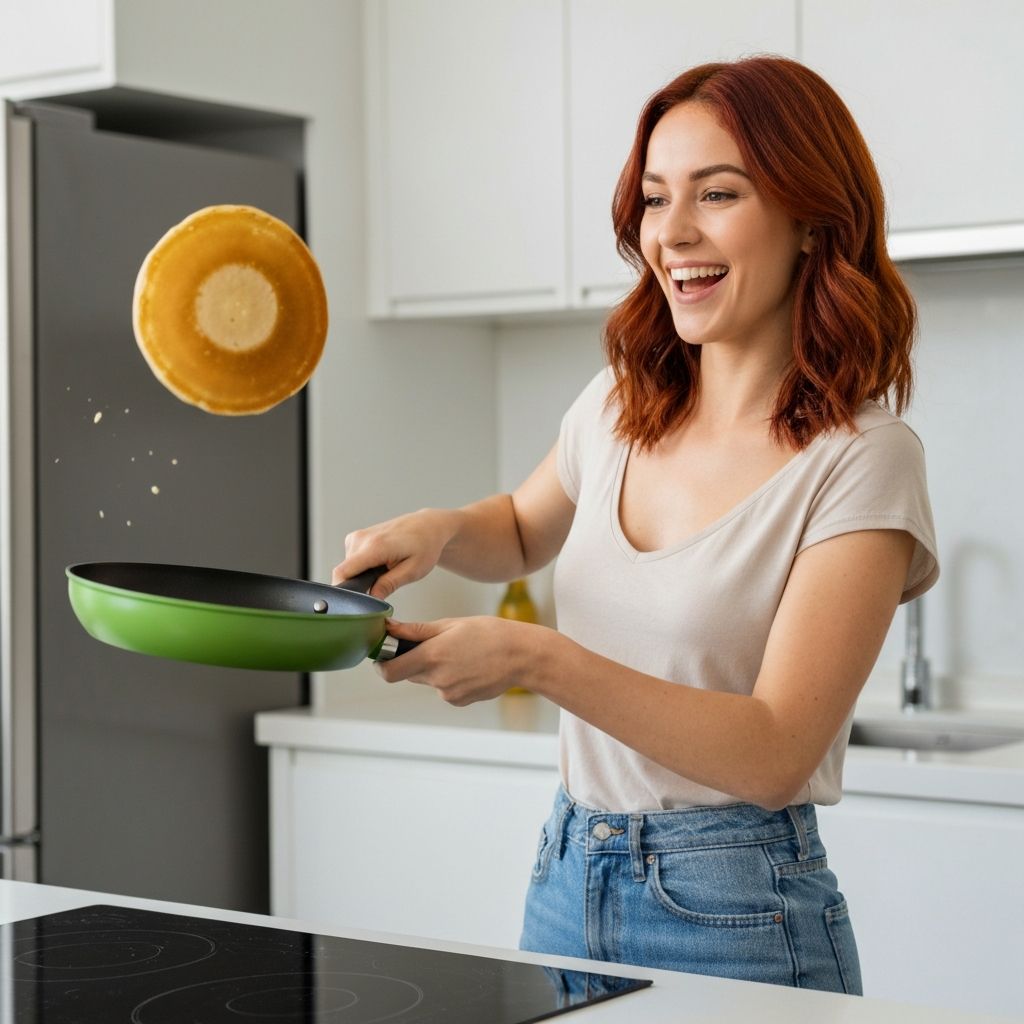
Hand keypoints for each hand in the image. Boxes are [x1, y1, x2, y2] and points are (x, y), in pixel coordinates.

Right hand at [332, 509, 455, 599]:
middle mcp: (361, 538)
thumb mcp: (413, 570)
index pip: (342, 572)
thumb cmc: (425, 545)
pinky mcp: (356, 537)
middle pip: (345, 573)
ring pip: (347, 568)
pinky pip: (351, 560)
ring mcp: (357, 536)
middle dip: (358, 584)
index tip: (355, 601)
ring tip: (384, 570)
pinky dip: (362, 566)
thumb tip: (372, 598)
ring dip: (362, 575)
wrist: (428, 526)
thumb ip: (389, 584)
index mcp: (374, 546)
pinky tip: (380, 563)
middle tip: (382, 583)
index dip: (344, 590)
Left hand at [375, 616, 547, 705]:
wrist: (522, 656)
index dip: (381, 663)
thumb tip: (390, 628)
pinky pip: (445, 688)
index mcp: (431, 656)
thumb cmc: (490, 634)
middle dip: (411, 661)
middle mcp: (437, 679)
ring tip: (460, 653)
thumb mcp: (451, 624)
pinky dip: (450, 678)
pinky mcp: (460, 701)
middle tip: (430, 645)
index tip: (384, 653)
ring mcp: (449, 693)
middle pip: (408, 674)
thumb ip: (417, 630)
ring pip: (428, 680)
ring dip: (434, 668)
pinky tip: (470, 666)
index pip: (389, 671)